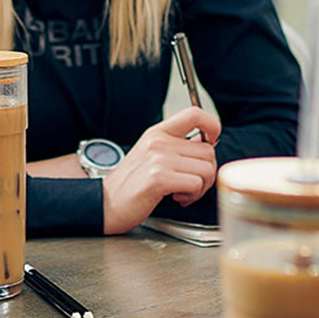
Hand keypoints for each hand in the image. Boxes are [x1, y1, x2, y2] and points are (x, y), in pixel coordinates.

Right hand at [101, 106, 219, 234]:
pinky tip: (177, 197)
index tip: (212, 140)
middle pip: (208, 151)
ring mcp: (158, 159)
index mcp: (157, 132)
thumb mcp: (151, 154)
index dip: (212, 125)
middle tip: (191, 183)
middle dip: (206, 172)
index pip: (195, 114)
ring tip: (182, 191)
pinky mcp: (159, 178)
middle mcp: (158, 142)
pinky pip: (196, 184)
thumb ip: (176, 146)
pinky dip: (191, 196)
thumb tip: (207, 144)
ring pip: (206, 169)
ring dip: (200, 187)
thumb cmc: (131, 183)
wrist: (106, 203)